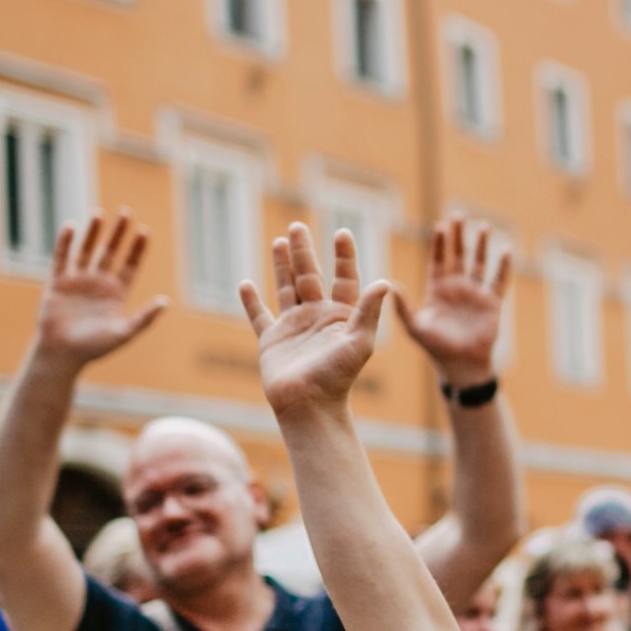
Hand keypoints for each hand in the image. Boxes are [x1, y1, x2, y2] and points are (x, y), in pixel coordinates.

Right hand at [32, 210, 168, 365]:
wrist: (62, 354)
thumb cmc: (95, 348)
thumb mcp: (124, 332)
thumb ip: (144, 317)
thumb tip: (166, 302)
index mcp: (116, 294)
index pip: (130, 265)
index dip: (137, 249)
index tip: (145, 231)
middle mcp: (98, 284)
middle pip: (110, 252)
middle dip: (118, 234)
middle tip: (126, 212)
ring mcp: (78, 281)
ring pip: (87, 251)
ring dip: (93, 233)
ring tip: (100, 214)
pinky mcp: (58, 283)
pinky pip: (62, 258)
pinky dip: (66, 242)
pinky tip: (72, 226)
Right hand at [239, 224, 389, 414]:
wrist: (309, 405)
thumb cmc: (338, 377)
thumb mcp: (359, 342)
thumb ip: (369, 311)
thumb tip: (385, 282)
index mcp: (340, 316)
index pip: (344, 279)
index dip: (344, 257)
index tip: (342, 233)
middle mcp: (317, 318)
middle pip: (310, 276)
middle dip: (304, 251)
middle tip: (298, 225)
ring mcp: (293, 328)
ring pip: (286, 288)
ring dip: (282, 266)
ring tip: (279, 241)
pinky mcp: (271, 341)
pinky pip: (259, 317)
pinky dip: (251, 302)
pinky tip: (245, 284)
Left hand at [392, 215, 510, 387]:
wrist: (460, 365)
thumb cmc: (435, 348)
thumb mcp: (415, 327)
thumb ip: (403, 307)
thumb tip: (389, 285)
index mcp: (438, 289)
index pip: (439, 260)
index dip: (440, 244)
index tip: (440, 226)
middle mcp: (457, 288)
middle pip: (458, 255)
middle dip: (458, 236)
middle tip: (459, 215)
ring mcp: (475, 294)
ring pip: (479, 263)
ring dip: (480, 245)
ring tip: (483, 226)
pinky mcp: (492, 304)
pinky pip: (499, 282)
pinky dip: (503, 267)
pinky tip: (505, 251)